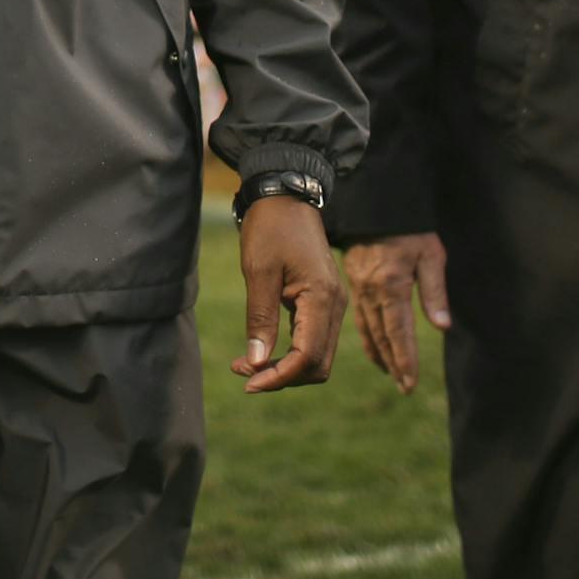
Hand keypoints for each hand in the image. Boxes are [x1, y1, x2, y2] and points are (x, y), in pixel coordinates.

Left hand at [231, 193, 345, 393]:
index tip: (248, 381)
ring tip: (245, 364)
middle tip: (242, 372)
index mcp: (322, 299)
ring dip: (284, 367)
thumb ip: (260, 318)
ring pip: (316, 356)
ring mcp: (332, 305)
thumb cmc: (270, 228)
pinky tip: (262, 350)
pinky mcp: (322, 301)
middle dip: (282, 377)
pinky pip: (312, 340)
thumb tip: (256, 363)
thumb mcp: (258, 271)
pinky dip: (289, 352)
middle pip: (317, 365)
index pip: (308, 357)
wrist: (285, 196)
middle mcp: (335, 307)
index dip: (279, 377)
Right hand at [342, 232, 450, 394]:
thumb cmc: (408, 229)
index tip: (410, 382)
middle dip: (394, 363)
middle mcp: (371, 291)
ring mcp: (358, 287)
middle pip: (382, 335)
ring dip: (380, 353)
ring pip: (368, 329)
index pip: (398, 332)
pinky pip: (358, 316)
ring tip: (391, 374)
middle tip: (404, 387)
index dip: (405, 359)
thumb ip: (434, 290)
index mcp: (391, 285)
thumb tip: (442, 325)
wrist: (374, 204)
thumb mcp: (430, 254)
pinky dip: (367, 336)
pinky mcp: (352, 282)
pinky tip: (374, 347)